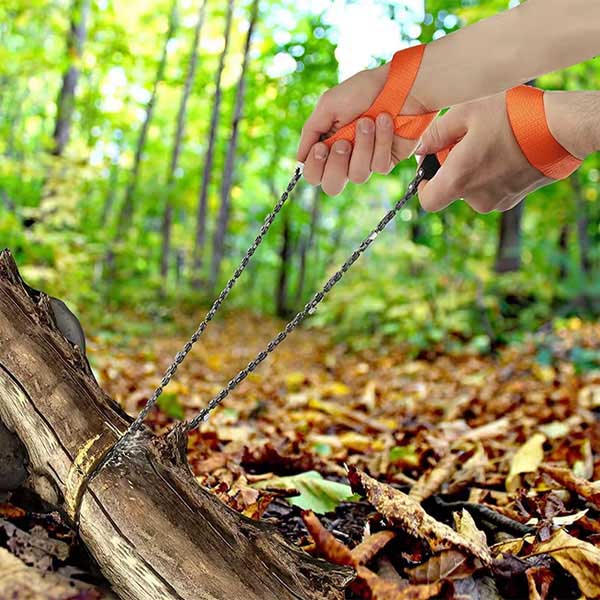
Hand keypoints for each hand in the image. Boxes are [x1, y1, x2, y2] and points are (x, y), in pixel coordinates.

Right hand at [297, 63, 428, 195]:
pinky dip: (382, 141)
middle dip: (337, 164)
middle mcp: (345, 158)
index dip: (315, 166)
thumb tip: (299, 158)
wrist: (401, 85)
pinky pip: (379, 166)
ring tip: (369, 121)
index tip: (321, 147)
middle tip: (344, 142)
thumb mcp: (329, 104)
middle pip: (332, 186)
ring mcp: (366, 161)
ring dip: (363, 146)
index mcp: (327, 145)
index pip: (313, 174)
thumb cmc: (364, 90)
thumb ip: (310, 131)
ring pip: (357, 176)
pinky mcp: (387, 161)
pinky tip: (386, 121)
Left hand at [416, 91, 592, 212]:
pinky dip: (493, 172)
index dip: (424, 185)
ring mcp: (497, 201)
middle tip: (468, 140)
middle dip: (453, 168)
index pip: (428, 201)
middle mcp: (476, 198)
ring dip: (475, 168)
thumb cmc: (512, 117)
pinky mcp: (515, 198)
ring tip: (492, 140)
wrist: (561, 129)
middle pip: (452, 190)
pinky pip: (493, 188)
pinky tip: (507, 149)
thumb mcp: (465, 112)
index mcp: (458, 180)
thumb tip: (420, 147)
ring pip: (473, 188)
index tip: (432, 165)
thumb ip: (436, 133)